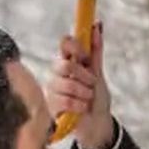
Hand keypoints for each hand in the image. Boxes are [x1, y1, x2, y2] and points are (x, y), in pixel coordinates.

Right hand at [45, 24, 114, 148]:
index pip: (65, 43)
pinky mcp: (50, 107)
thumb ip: (96, 50)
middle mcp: (57, 73)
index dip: (76, 47)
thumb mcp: (98, 73)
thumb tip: (98, 25)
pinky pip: (65, 101)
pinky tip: (81, 110)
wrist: (97, 124)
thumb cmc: (96, 98)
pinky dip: (79, 107)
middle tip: (91, 85)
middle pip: (65, 65)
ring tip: (87, 100)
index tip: (85, 58)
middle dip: (84, 77)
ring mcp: (52, 89)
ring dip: (84, 95)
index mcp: (68, 61)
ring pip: (68, 85)